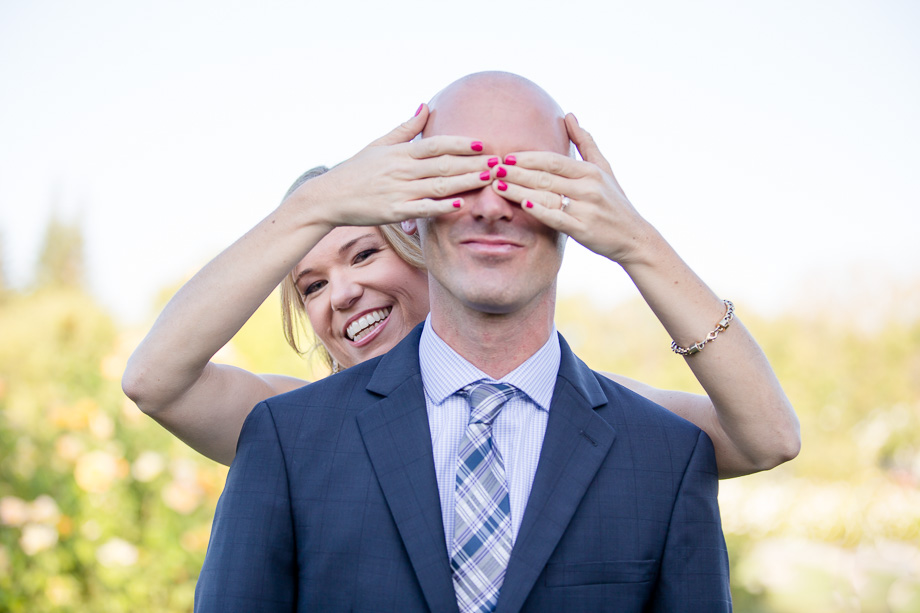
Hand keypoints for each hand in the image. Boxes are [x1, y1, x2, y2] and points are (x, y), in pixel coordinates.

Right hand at [287, 104, 491, 229]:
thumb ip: (406, 128)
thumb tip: (425, 105)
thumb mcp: (379, 144)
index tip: (481, 143)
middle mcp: (401, 170)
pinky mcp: (394, 212)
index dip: (460, 143)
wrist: (328, 197)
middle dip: (472, 164)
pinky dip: (442, 206)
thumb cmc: (355, 170)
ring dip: (466, 182)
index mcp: (400, 152)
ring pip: (438, 185)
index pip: (435, 145)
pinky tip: (460, 203)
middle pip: (443, 165)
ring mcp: (398, 191)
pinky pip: (422, 208)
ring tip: (488, 179)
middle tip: (497, 162)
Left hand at [489, 114, 651, 264]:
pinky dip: (540, 211)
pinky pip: (557, 218)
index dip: (528, 158)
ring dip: (519, 190)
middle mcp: (589, 187)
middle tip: (493, 168)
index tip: (506, 156)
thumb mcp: (604, 169)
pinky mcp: (584, 229)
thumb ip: (585, 143)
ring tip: (497, 186)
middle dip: (517, 172)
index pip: (553, 161)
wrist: (634, 237)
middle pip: (545, 177)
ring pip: (547, 196)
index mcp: (591, 171)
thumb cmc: (615, 202)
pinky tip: (524, 205)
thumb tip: (569, 115)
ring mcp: (586, 209)